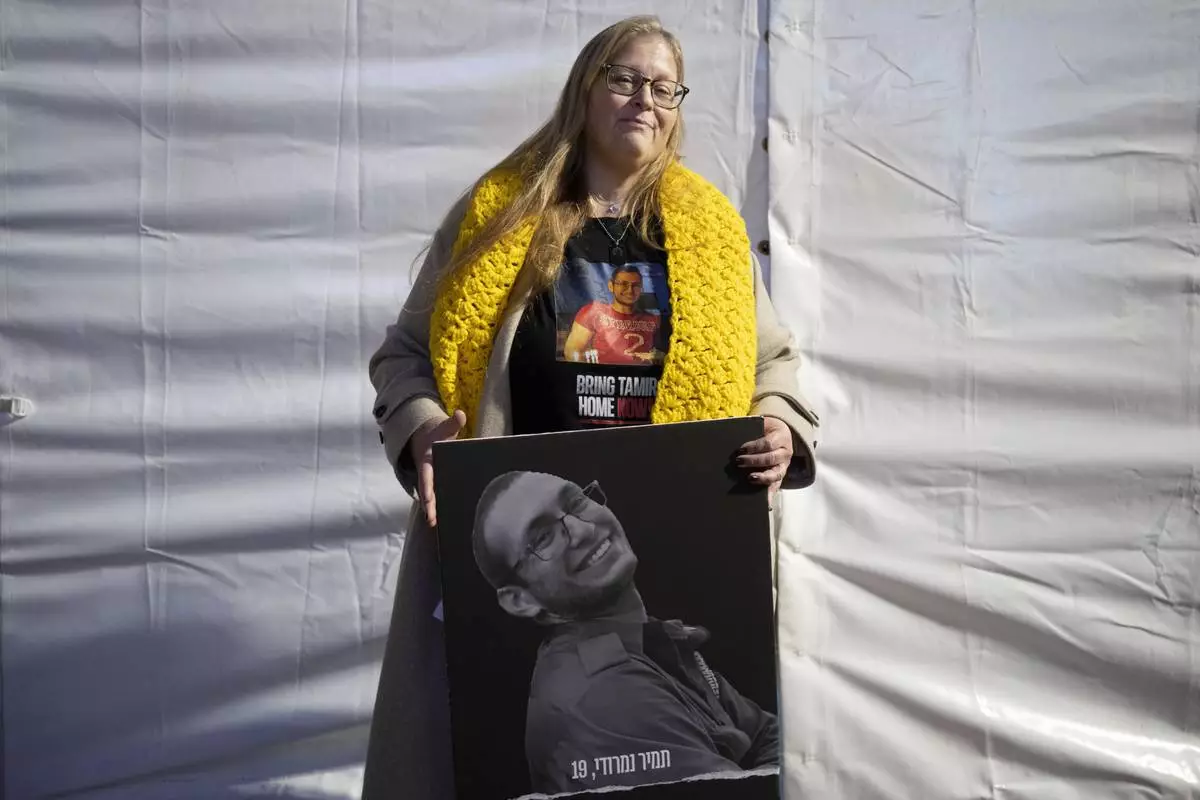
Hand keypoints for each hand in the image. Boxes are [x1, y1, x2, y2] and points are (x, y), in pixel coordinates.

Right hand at [410, 409, 465, 527]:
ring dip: (432, 509)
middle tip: (431, 520)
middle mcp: (427, 473)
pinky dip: (438, 506)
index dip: (427, 488)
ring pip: (431, 497)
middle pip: (427, 491)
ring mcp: (431, 479)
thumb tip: (460, 414)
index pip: (427, 477)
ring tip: (434, 524)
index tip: (428, 499)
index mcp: (427, 462)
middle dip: (429, 505)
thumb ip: (453, 422)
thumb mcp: (444, 427)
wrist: (425, 437)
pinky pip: (437, 495)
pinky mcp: (436, 482)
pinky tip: (444, 519)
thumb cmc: (437, 433)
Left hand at [737, 416, 793, 502]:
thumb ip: (748, 427)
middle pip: (771, 459)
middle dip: (754, 461)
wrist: (780, 434)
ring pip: (776, 474)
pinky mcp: (780, 477)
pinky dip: (770, 495)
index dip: (754, 446)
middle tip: (739, 462)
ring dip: (762, 478)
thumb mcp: (761, 424)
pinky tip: (764, 503)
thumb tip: (728, 425)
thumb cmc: (766, 430)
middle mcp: (785, 453)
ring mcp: (784, 466)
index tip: (741, 449)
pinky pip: (776, 487)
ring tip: (750, 479)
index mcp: (781, 437)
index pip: (768, 443)